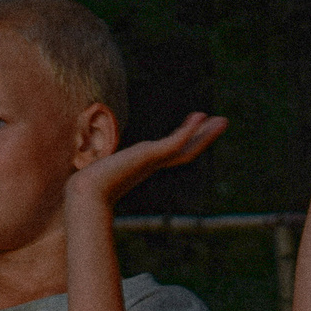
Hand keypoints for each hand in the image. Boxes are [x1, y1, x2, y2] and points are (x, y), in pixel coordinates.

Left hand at [66, 112, 228, 208]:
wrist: (86, 192)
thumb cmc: (88, 186)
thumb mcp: (99, 168)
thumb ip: (100, 165)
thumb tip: (87, 169)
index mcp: (145, 165)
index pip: (174, 151)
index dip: (189, 139)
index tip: (199, 125)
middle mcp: (152, 163)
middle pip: (187, 149)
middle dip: (205, 136)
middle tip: (223, 122)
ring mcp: (153, 160)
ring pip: (186, 147)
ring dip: (204, 133)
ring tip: (222, 121)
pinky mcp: (150, 156)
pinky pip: (175, 143)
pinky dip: (188, 132)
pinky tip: (199, 117)